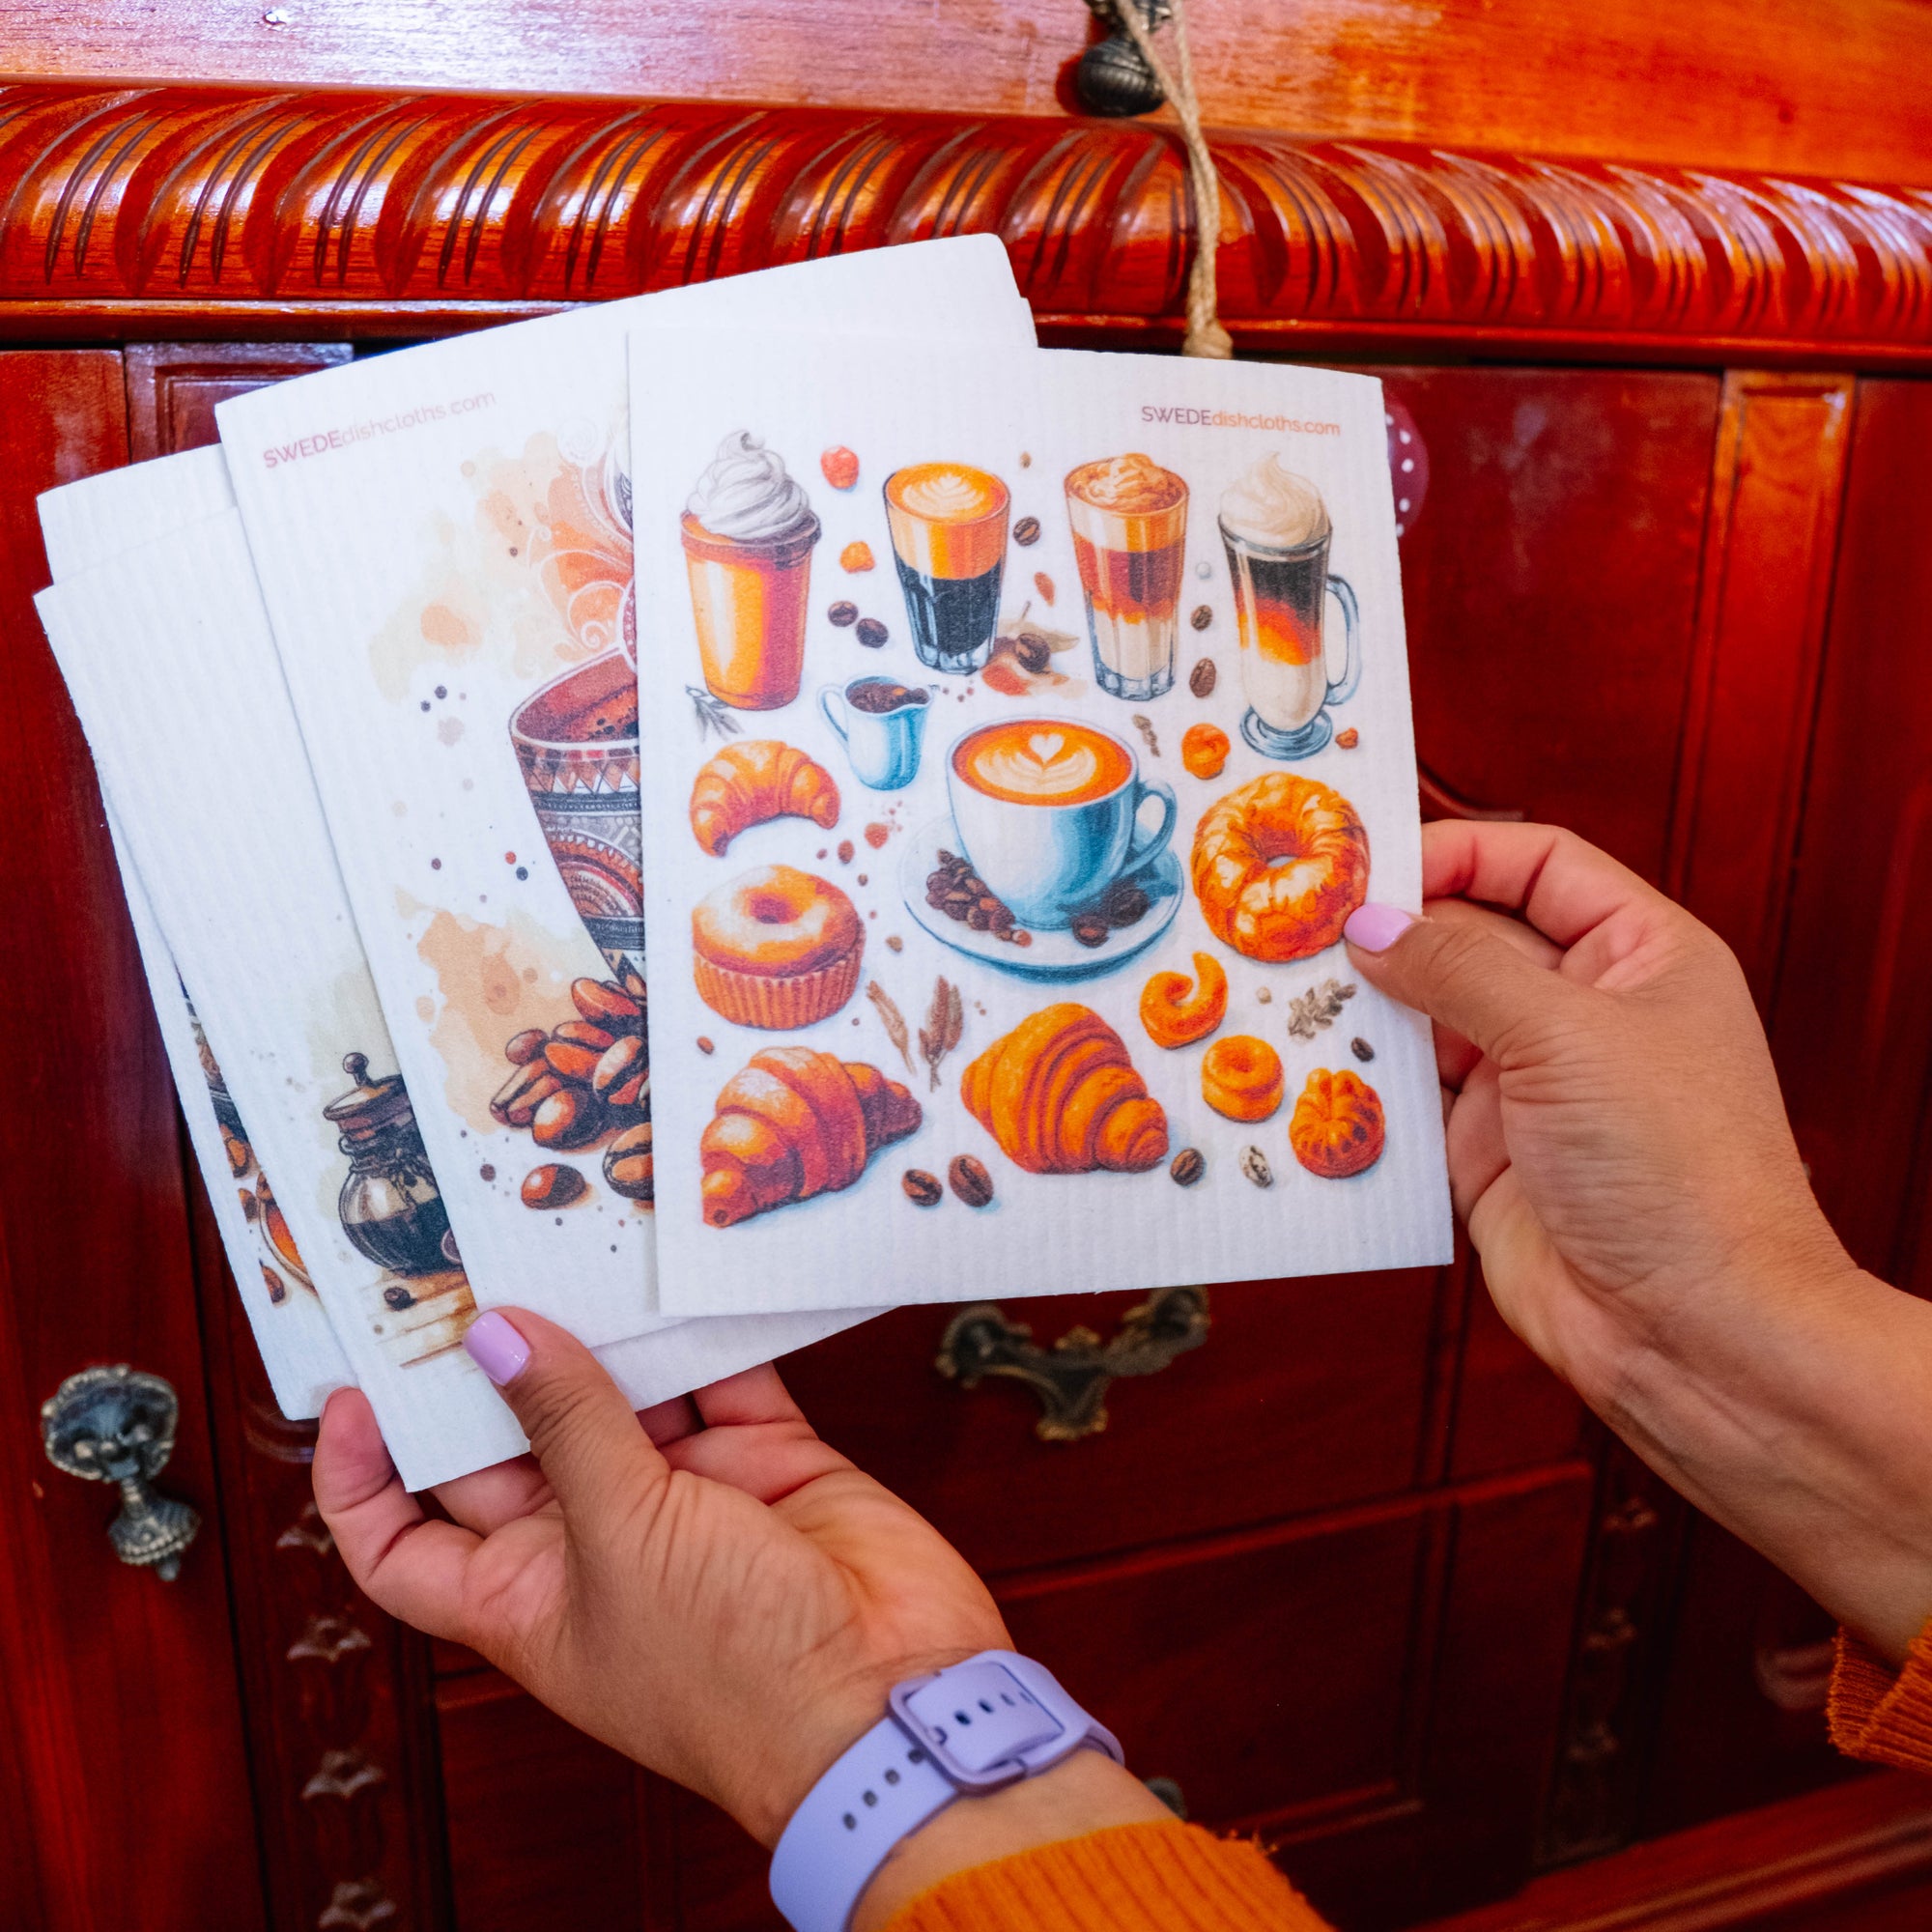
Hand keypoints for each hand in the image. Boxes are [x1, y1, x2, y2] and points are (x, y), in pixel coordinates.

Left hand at [313, 1310, 1011, 1846]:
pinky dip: (705, 1332)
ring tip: (571, 1247)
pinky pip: (722, 1381)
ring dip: (601, 1334)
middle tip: (472, 1270)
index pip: (406, 1544)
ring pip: (620, 1397)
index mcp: (525, 1597)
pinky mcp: (765, 1465)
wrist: (890, 1706)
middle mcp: (595, 1545)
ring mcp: (683, 1502)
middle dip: (492, 1365)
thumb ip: (565, 1422)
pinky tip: (682, 1273)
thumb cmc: (736, 1677)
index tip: (357, 1393)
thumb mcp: (623, 1539)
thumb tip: (498, 1336)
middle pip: (513, 1444)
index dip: (366, 1475)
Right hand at [1344, 821, 1931, 1659]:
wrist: (1695, 1335)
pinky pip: (1411, 1099)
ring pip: (1431, 1019)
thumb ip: (1460, 967)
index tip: (1365, 862)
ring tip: (1288, 992)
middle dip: (1392, 932)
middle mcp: (1585, 1011)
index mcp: (1640, 954)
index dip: (1455, 853)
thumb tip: (1372, 922)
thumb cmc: (1677, 1172)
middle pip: (1471, 937)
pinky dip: (1364, 1085)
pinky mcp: (1486, 1153)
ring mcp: (1533, 1084)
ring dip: (1369, 1009)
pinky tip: (1313, 1070)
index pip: (1537, 864)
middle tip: (1297, 924)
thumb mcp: (1567, 1037)